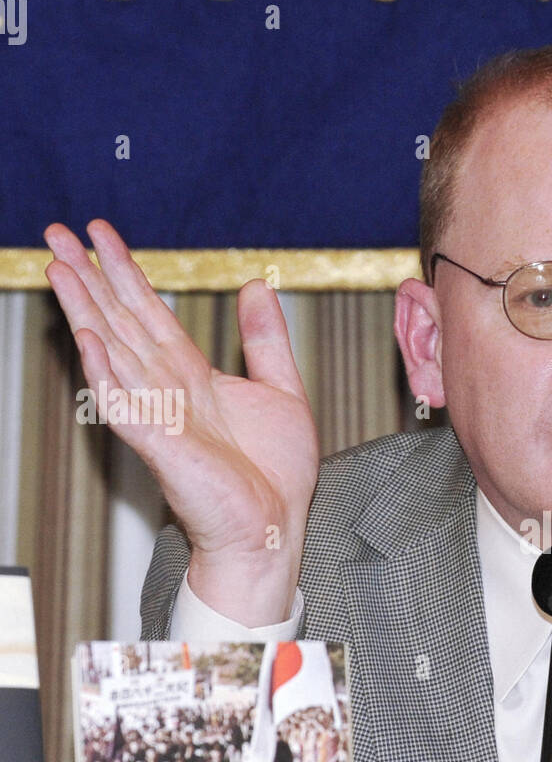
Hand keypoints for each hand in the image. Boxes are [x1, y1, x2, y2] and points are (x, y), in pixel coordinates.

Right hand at [45, 219, 319, 624]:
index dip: (125, 271)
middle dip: (89, 276)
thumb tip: (257, 285)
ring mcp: (159, 415)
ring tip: (59, 267)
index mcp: (194, 376)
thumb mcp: (283, 390)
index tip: (101, 233)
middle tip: (58, 232)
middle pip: (120, 321)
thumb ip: (266, 339)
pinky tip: (87, 337)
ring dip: (85, 309)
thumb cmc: (275, 476)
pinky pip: (125, 403)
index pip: (149, 312)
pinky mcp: (159, 445)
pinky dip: (105, 370)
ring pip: (113, 351)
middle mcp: (170, 390)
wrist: (273, 529)